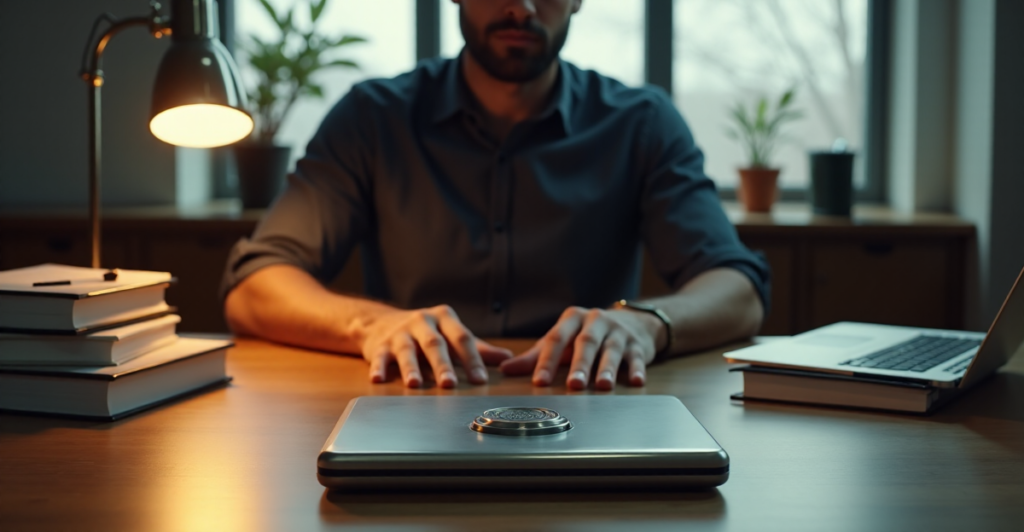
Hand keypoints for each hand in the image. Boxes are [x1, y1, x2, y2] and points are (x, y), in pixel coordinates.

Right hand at [360, 304, 512, 387]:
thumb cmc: (426, 333)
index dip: (472, 359)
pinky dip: (379, 368)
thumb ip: (478, 348)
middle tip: (449, 384)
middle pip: (434, 344)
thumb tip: (508, 358)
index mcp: (444, 318)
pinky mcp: (380, 345)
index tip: (480, 379)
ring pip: (407, 350)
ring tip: (415, 384)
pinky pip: (379, 357)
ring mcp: (400, 333)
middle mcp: (422, 322)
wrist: (381, 322)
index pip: (462, 338)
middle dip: (442, 365)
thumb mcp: (452, 335)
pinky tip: (378, 380)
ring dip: (411, 368)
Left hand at [499, 307, 665, 389]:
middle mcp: (596, 321)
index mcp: (573, 319)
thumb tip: (505, 370)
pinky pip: (637, 357)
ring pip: (611, 350)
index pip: (556, 339)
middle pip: (586, 343)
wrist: (632, 322)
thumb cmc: (588, 335)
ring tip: (603, 386)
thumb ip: (535, 356)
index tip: (539, 381)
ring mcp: (619, 332)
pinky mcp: (638, 344)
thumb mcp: (562, 340)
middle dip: (580, 365)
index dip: (547, 361)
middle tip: (573, 385)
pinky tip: (636, 382)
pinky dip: (637, 369)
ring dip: (607, 368)